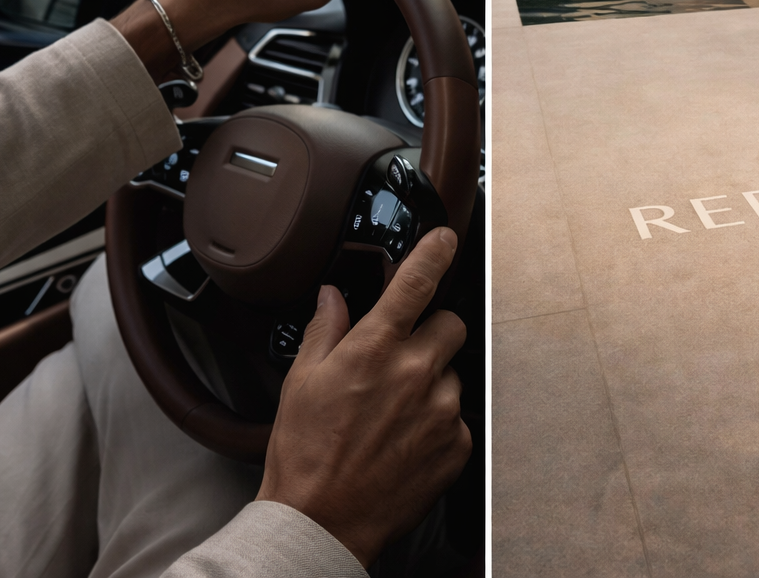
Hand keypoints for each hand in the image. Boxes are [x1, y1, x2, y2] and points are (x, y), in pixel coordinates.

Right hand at [256, 227, 470, 566]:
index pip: (418, 281)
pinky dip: (436, 423)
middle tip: (401, 357)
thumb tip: (332, 297)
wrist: (322, 521)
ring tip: (393, 413)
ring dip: (431, 382)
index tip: (445, 237)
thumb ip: (325, 330)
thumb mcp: (301, 382)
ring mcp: (441, 409)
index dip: (435, 251)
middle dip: (431, 331)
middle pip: (450, 324)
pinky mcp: (457, 443)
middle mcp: (416, 372)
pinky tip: (404, 439)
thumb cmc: (305, 455)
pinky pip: (457, 417)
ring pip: (452, 372)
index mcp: (375, 349)